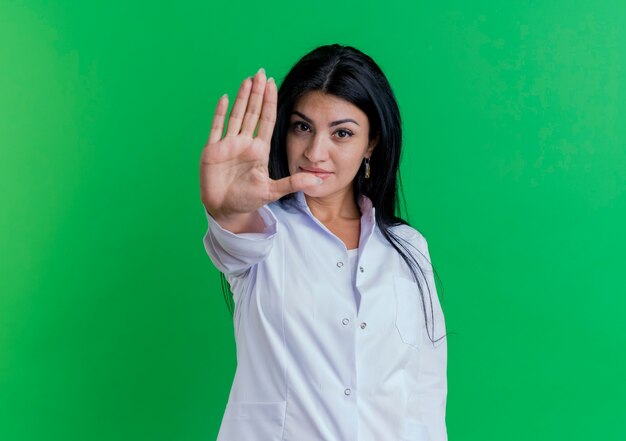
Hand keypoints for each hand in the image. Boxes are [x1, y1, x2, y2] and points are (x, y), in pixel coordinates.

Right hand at [200, 68, 319, 226]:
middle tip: (261, 72)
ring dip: (241, 98)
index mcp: (259, 149)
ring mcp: (228, 145)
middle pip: (252, 113)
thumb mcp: (273, 191)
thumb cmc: (247, 200)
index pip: (267, 120)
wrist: (225, 210)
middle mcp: (244, 143)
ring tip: (248, 80)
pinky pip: (216, 128)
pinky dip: (219, 113)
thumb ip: (293, 184)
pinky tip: (224, 98)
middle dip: (257, 93)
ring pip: (236, 115)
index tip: (273, 84)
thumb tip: (318, 180)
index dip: (270, 102)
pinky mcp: (212, 151)